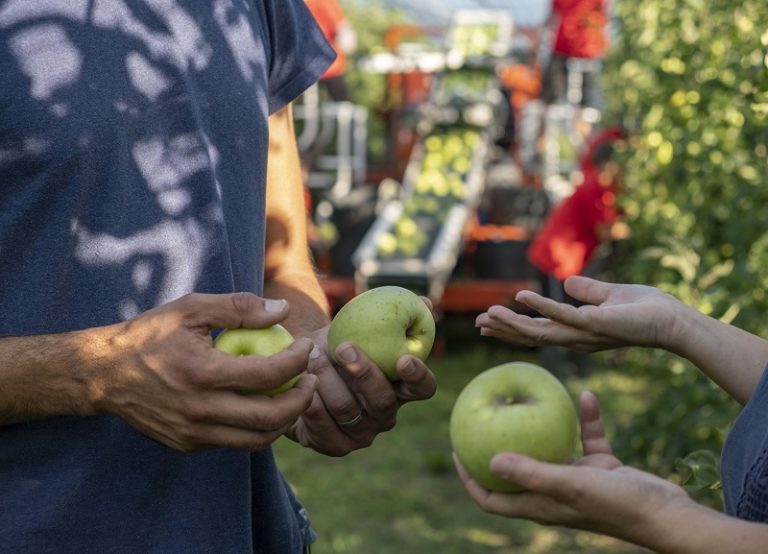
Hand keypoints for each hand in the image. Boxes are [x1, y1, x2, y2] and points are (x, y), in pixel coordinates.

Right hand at [92, 292, 317, 451]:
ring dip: (284, 420)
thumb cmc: (150, 334)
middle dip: (302, 399)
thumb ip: (239, 306)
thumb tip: (283, 310)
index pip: (269, 374)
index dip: (298, 361)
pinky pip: (234, 442)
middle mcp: (200, 410)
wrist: (102, 373)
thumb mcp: (191, 308)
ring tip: (294, 396)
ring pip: (257, 439)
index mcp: (203, 372)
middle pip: (271, 417)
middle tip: (311, 380)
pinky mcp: (187, 445)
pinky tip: (261, 405)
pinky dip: (256, 428)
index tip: (307, 348)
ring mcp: (193, 433)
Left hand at [286, 322, 437, 456]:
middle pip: (382, 401)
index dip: (417, 376)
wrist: (299, 371)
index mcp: (401, 387)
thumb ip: (391, 316)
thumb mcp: (361, 328)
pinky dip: (309, 398)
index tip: (403, 359)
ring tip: (312, 356)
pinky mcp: (335, 445)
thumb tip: (424, 301)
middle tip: (343, 348)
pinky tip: (301, 380)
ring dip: (327, 378)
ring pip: (347, 409)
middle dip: (363, 372)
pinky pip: (322, 424)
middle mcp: (385, 414)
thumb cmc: (337, 346)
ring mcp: (361, 433)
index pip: (423, 388)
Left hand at [454, 391, 691, 543]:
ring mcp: (578, 480)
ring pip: (551, 448)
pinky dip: (584, 419)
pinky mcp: (602, 469)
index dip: (469, 480)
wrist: (669, 513)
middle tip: (483, 415)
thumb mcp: (571, 485)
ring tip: (527, 396)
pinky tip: (585, 396)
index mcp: (540, 504)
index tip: (455, 450)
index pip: (492, 499)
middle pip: (516, 470)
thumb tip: (488, 462)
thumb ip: (532, 473)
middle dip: (498, 446)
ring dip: (541, 425)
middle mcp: (554, 492)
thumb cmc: (619, 505)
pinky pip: (587, 438)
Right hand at [476, 276, 680, 351]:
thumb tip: (567, 282)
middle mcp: (576, 338)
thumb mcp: (610, 296)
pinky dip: (540, 306)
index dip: (513, 327)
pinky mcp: (595, 325)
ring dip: (512, 323)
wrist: (673, 320)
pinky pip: (562, 315)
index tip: (489, 321)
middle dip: (504, 330)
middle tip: (478, 324)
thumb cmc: (646, 309)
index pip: (538, 330)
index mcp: (577, 332)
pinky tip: (520, 297)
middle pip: (532, 336)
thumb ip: (588, 291)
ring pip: (540, 331)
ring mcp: (584, 334)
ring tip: (487, 315)